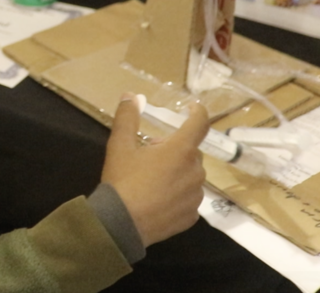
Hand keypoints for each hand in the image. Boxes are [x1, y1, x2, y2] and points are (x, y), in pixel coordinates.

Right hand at [102, 94, 207, 246]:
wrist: (122, 224)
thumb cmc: (123, 181)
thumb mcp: (119, 146)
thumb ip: (127, 117)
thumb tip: (130, 95)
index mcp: (180, 150)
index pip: (200, 123)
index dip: (198, 112)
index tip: (192, 108)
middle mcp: (195, 171)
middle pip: (191, 151)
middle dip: (174, 148)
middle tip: (151, 155)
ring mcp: (195, 195)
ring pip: (191, 175)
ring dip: (177, 172)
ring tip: (153, 181)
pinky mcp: (192, 215)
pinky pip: (188, 198)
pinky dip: (177, 194)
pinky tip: (158, 200)